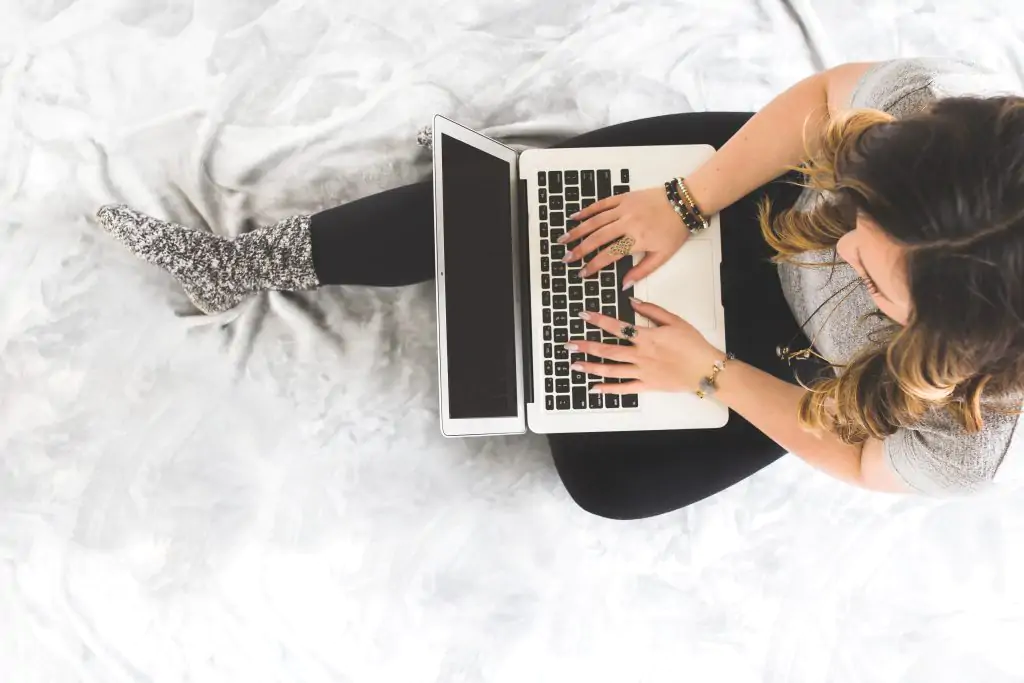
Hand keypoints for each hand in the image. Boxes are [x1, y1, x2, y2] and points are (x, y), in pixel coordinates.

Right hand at [559, 187, 689, 287]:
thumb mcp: (663, 255)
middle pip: (597, 238)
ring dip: (578, 231)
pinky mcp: (624, 197)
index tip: (582, 272)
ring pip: (595, 221)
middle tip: (566, 258)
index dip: (593, 265)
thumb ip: (642, 271)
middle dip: (579, 249)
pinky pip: (602, 204)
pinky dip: (587, 210)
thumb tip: (625, 284)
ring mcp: (624, 209)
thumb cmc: (675, 229)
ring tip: (564, 239)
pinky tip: (576, 217)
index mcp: (637, 239)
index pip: (609, 255)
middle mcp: (627, 223)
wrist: (684, 203)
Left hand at [565, 298, 724, 393]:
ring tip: (575, 365)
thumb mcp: (675, 321)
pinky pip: (624, 388)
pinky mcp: (647, 385)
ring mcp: (642, 371)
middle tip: (569, 344)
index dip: (598, 320)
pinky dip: (609, 389)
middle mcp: (641, 355)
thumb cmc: (693, 344)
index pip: (617, 326)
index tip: (583, 315)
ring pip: (612, 370)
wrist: (706, 369)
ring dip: (591, 367)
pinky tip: (595, 388)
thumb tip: (632, 301)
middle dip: (586, 346)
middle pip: (608, 350)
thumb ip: (652, 311)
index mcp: (647, 337)